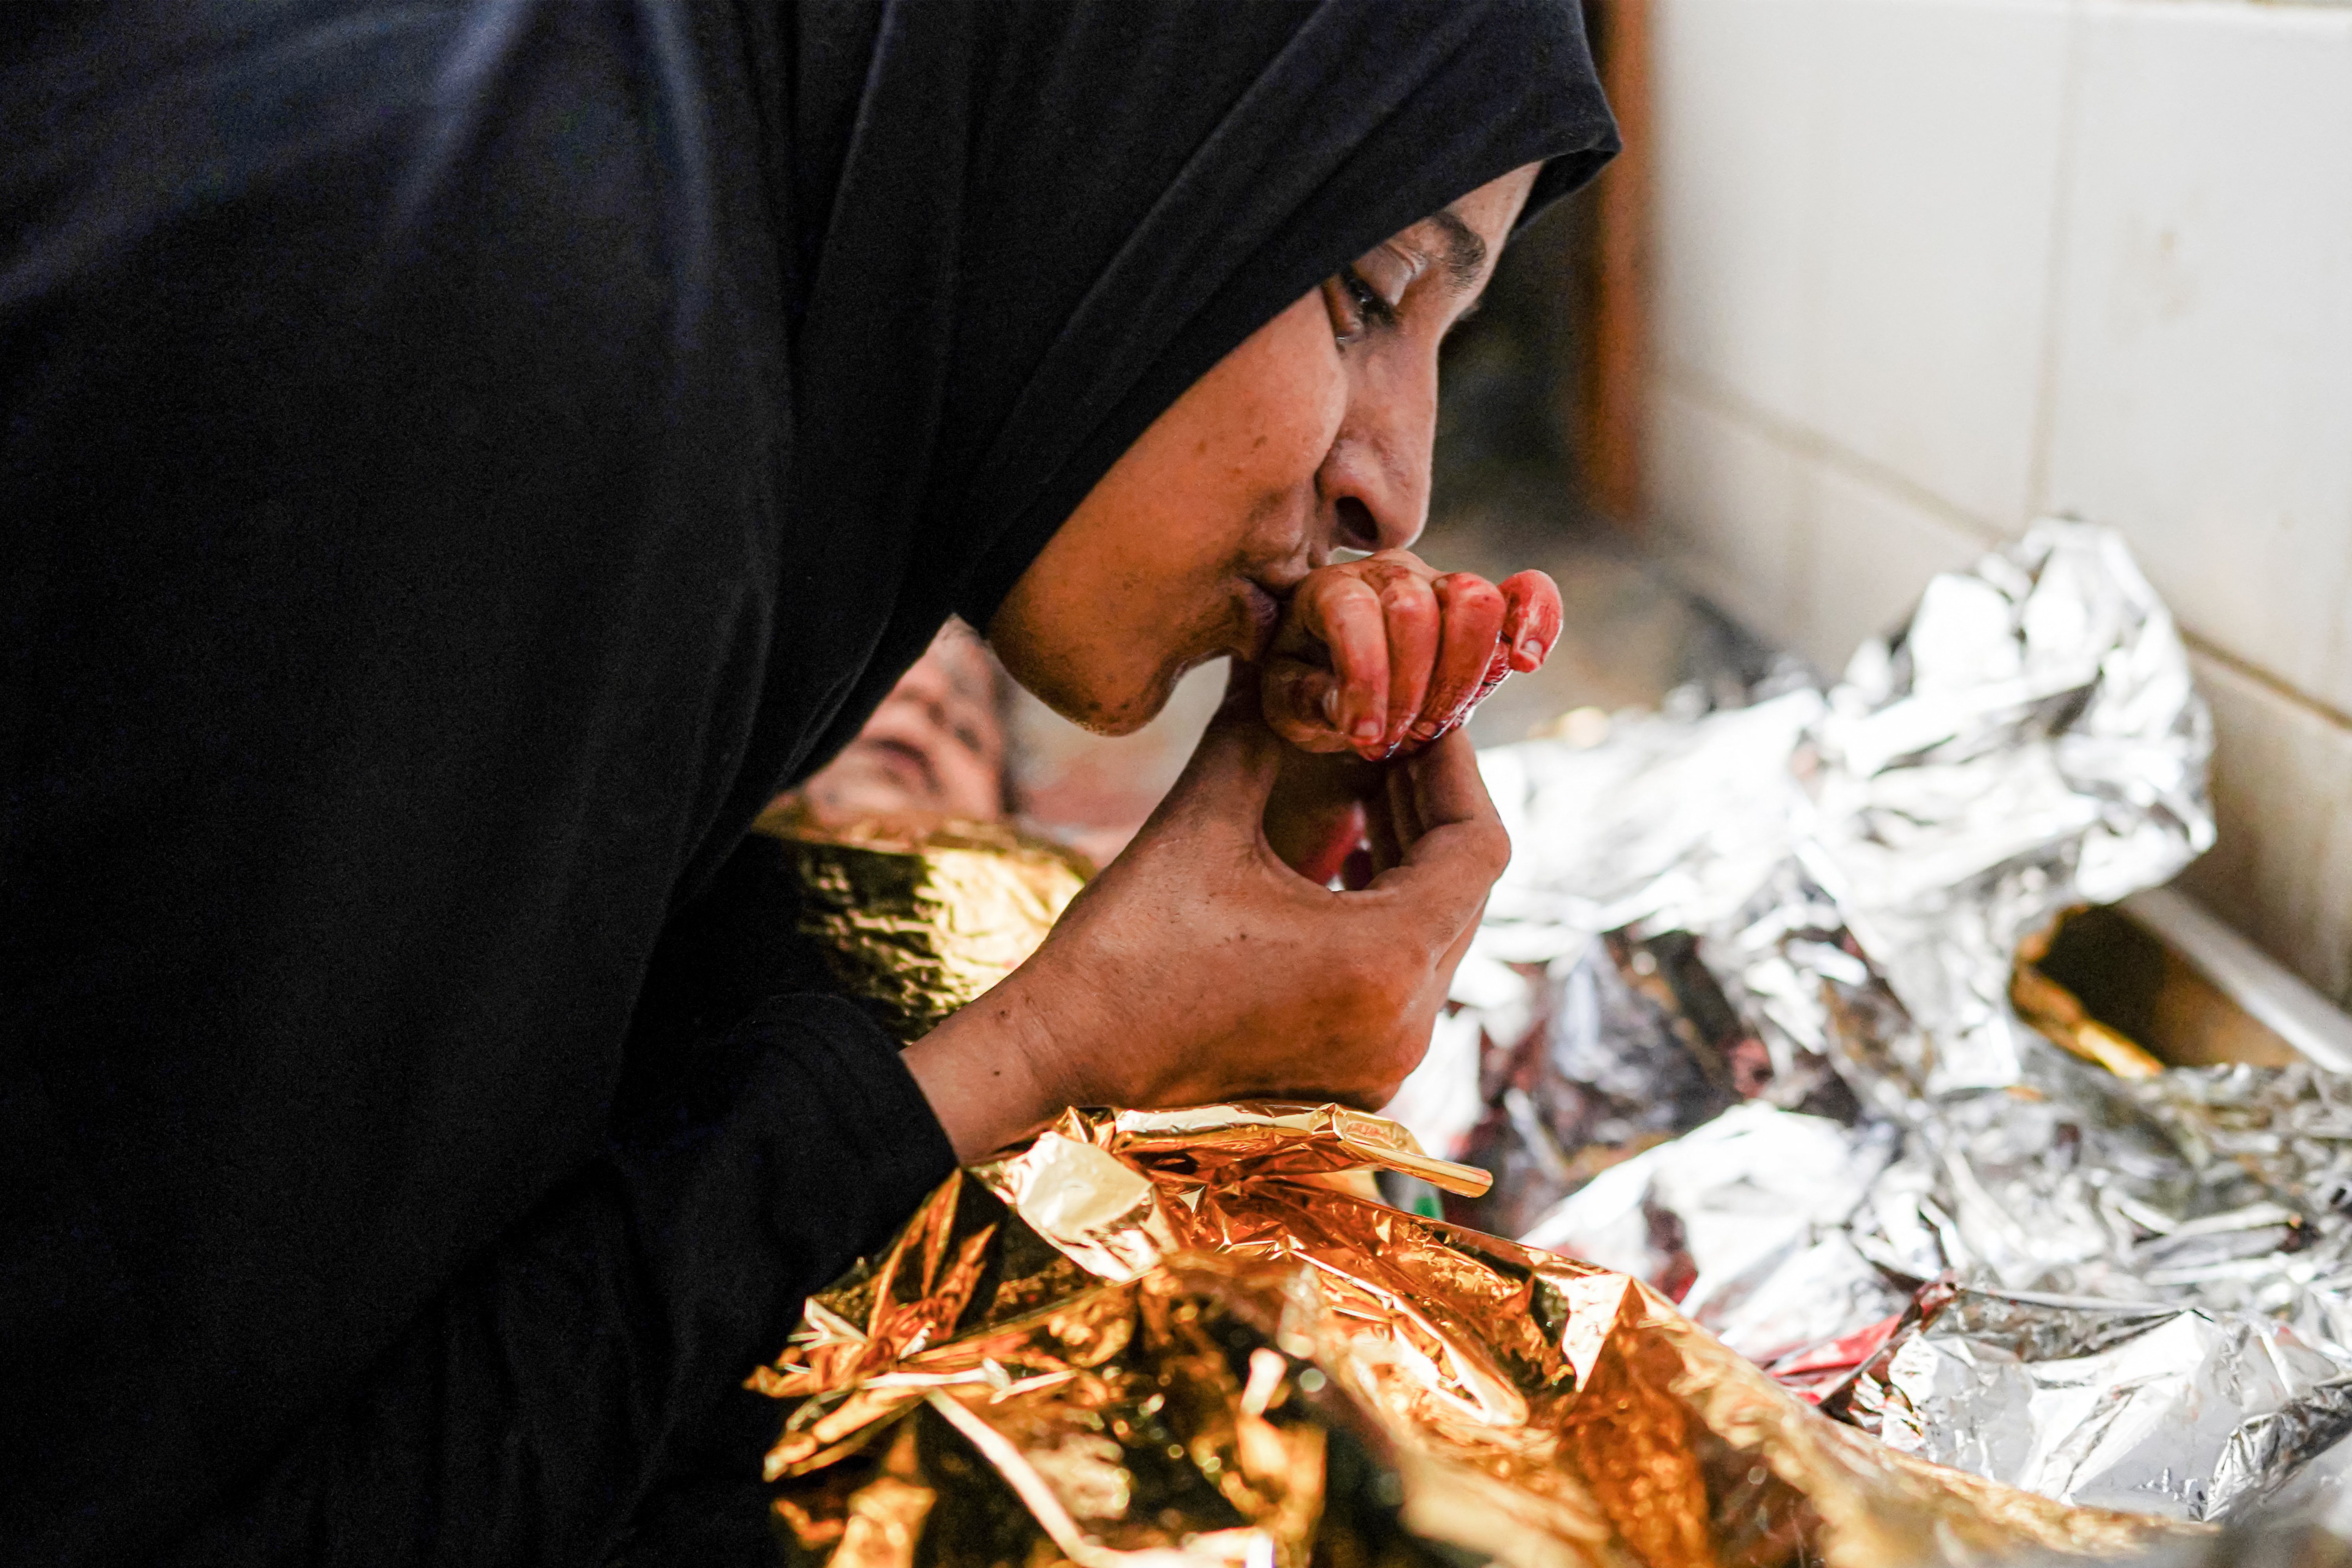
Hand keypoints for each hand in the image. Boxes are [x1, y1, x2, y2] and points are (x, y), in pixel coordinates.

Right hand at [901, 670, 1508, 1160]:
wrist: (1061, 1060)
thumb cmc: (1123, 949)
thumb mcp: (1200, 823)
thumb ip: (1260, 734)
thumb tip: (1280, 653)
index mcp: (1382, 962)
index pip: (1477, 846)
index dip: (1458, 769)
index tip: (1429, 716)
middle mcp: (1404, 1025)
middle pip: (1467, 892)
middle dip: (1433, 808)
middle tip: (1399, 736)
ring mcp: (1383, 1062)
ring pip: (1441, 937)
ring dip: (1414, 860)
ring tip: (1374, 788)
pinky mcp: (1355, 1077)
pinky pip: (1407, 982)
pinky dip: (1391, 916)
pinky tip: (1349, 863)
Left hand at [1260, 550, 1561, 760]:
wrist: (1341, 679)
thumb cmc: (1311, 688)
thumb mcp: (1289, 703)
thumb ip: (1312, 702)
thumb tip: (1359, 715)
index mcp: (1329, 588)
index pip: (1354, 615)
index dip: (1366, 680)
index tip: (1365, 738)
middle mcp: (1388, 572)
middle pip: (1417, 609)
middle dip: (1414, 687)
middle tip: (1401, 737)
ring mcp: (1440, 581)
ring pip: (1474, 602)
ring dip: (1461, 675)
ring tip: (1437, 723)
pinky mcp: (1484, 603)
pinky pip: (1528, 591)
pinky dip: (1537, 618)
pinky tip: (1526, 660)